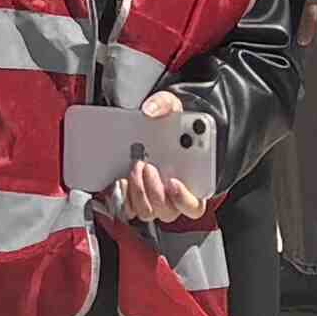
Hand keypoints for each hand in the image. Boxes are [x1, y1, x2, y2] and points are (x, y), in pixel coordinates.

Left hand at [100, 91, 208, 230]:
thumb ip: (164, 104)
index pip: (194, 206)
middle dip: (155, 190)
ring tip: (135, 166)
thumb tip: (150, 110)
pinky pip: (128, 208)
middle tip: (147, 165)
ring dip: (139, 192)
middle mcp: (173, 196)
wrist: (153, 129)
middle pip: (167, 210)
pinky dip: (123, 196)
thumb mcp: (171, 107)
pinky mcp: (135, 198)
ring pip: (147, 211)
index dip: (185, 199)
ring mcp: (153, 199)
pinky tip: (121, 179)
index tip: (173, 182)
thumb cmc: (169, 125)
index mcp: (193, 181)